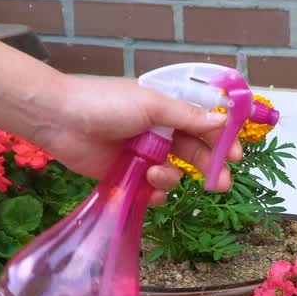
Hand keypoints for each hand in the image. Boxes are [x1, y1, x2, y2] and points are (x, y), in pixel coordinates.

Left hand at [38, 75, 242, 205]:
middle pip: (196, 154)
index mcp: (168, 111)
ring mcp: (144, 156)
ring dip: (171, 177)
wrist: (59, 119)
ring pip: (174, 174)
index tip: (236, 156)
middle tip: (220, 184)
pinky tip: (147, 188)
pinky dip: (154, 192)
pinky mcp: (128, 176)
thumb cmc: (105, 103)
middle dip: (210, 168)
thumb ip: (188, 117)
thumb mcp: (152, 105)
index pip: (205, 127)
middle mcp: (160, 134)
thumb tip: (222, 122)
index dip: (222, 141)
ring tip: (155, 174)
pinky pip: (152, 190)